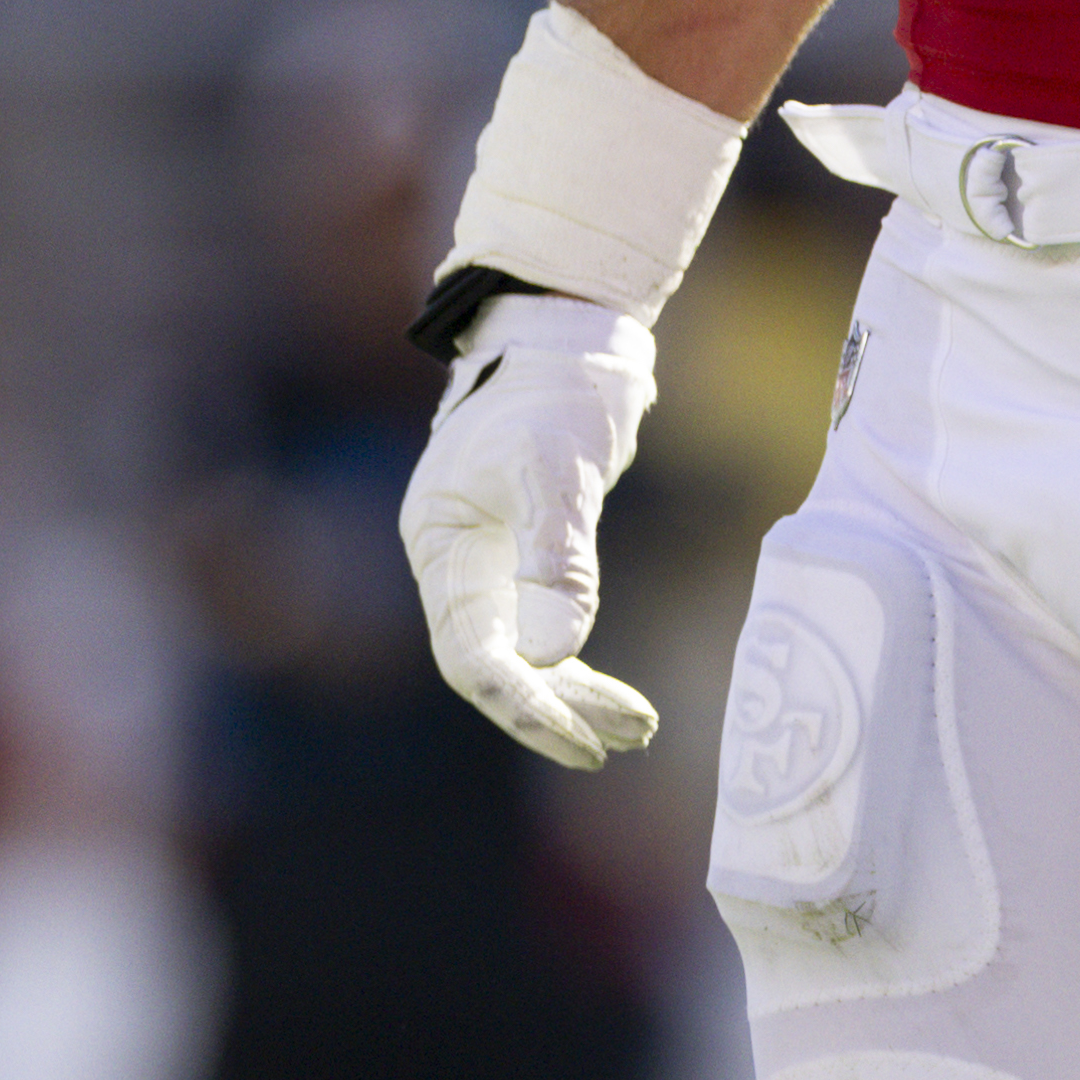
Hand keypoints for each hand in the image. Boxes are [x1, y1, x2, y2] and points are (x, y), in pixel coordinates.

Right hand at [398, 295, 659, 768]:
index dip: (522, 703)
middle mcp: (458, 562)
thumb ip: (556, 559)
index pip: (470, 652)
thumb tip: (555, 655)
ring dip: (577, 696)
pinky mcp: (531, 556)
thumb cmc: (554, 390)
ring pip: (526, 655)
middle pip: (496, 664)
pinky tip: (624, 698)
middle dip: (554, 710)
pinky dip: (582, 665)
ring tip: (639, 729)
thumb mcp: (556, 467)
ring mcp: (492, 562)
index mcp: (440, 544)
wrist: (573, 336)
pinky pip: (549, 630)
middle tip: (617, 743)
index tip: (581, 739)